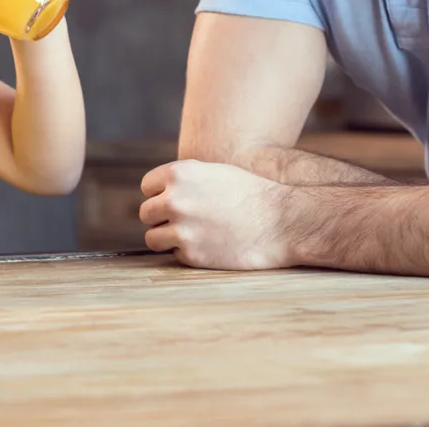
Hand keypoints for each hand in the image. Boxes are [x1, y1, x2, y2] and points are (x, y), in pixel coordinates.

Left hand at [139, 160, 294, 270]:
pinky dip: (187, 253)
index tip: (176, 201)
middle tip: (185, 221)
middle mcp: (175, 200)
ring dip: (168, 238)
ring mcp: (182, 229)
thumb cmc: (252, 195)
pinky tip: (210, 245)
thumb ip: (185, 181)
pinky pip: (174, 254)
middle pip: (146, 213)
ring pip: (153, 238)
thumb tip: (159, 194)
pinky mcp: (191, 255)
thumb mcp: (215, 173)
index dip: (161, 194)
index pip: (147, 186)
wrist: (282, 221)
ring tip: (193, 235)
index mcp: (180, 174)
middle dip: (162, 218)